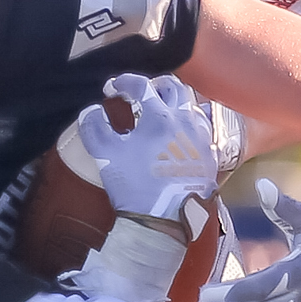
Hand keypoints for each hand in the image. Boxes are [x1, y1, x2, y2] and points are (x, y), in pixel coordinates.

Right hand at [68, 74, 218, 225]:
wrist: (162, 219)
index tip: (113, 88)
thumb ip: (94, 127)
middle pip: (174, 88)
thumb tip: (91, 110)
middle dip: (155, 85)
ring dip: (175, 103)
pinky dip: (188, 125)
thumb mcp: (105, 155)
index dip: (124, 82)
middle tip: (141, 93)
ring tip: (161, 112)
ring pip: (192, 106)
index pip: (142, 85)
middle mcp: (185, 122)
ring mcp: (201, 139)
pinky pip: (202, 131)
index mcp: (159, 117)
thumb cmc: (134, 185)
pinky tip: (178, 136)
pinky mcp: (209, 157)